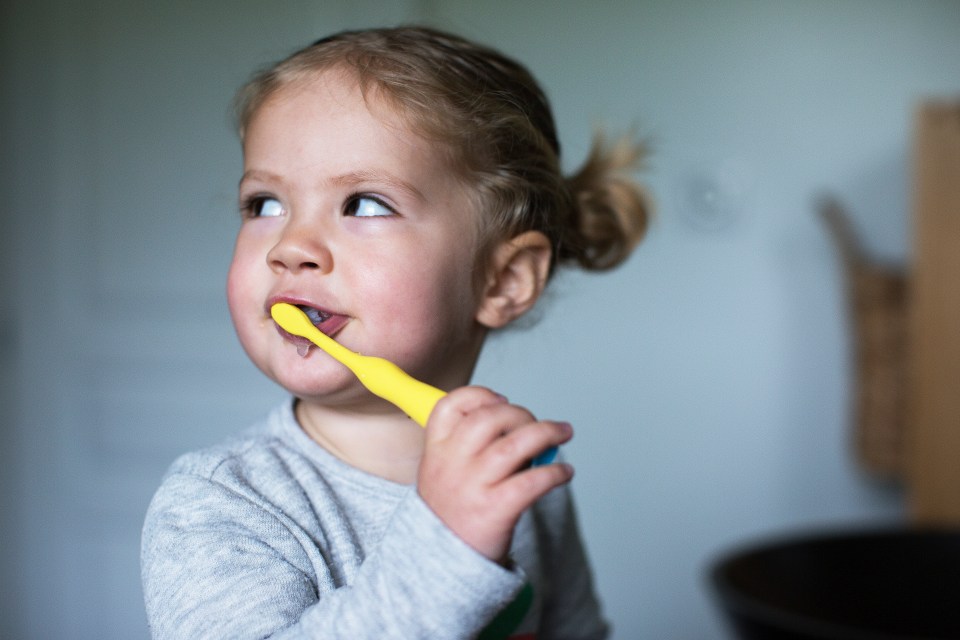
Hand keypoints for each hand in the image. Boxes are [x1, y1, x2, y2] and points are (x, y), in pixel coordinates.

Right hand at [417, 386, 574, 563]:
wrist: (439, 567)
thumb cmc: (451, 516)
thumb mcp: (441, 475)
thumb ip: (468, 448)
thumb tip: (521, 428)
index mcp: (435, 451)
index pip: (450, 407)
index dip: (480, 395)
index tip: (502, 399)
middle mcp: (452, 464)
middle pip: (490, 418)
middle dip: (521, 413)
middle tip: (538, 423)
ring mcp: (473, 486)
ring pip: (516, 444)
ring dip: (547, 433)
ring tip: (563, 433)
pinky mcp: (495, 510)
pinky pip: (532, 481)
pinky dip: (554, 472)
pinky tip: (563, 473)